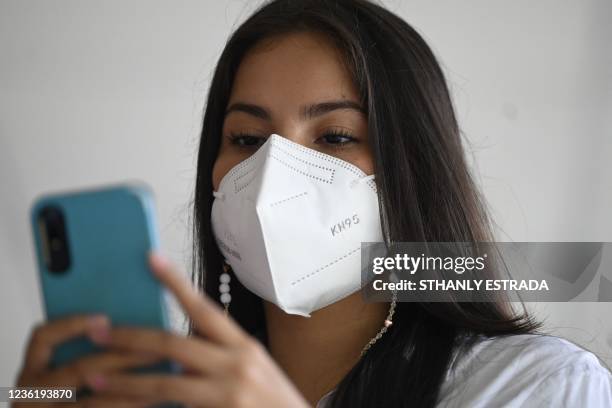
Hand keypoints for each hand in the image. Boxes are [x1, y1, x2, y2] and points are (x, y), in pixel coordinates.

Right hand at [14, 315, 162, 406]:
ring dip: (133, 388)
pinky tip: (150, 402)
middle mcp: (29, 394)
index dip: (72, 325)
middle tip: (157, 350)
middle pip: (79, 369)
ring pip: (93, 401)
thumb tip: (126, 327)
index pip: (42, 337)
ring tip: (162, 379)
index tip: (105, 319)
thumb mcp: (67, 376)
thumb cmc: (77, 397)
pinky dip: (127, 406)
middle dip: (123, 357)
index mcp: (32, 371)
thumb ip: (89, 352)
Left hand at [83, 252, 310, 407]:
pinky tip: (124, 403)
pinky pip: (173, 407)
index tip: (152, 260)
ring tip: (95, 376)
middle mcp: (237, 364)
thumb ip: (219, 358)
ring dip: (125, 379)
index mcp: (244, 346)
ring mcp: (228, 393)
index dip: (175, 283)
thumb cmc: (275, 402)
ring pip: (165, 383)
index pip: (204, 307)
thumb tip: (179, 356)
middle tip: (99, 330)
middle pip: (174, 343)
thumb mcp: (253, 371)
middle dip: (131, 336)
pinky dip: (146, 405)